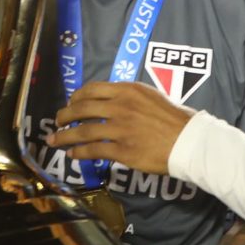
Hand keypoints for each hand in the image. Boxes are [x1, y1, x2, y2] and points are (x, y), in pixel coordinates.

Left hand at [48, 81, 194, 174]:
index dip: (76, 97)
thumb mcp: (151, 96)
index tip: (70, 103)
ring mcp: (120, 129)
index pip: (92, 89)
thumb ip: (129, 96)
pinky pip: (94, 150)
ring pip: (83, 131)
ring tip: (55, 140)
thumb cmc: (175, 119)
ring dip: (65, 136)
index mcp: (128, 90)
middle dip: (64, 116)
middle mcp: (121, 107)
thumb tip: (110, 100)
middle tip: (57, 121)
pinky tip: (72, 155)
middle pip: (82, 109)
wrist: (190, 141)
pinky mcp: (122, 150)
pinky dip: (79, 153)